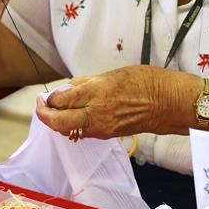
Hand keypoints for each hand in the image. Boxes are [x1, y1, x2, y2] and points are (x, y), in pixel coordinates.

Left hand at [36, 65, 163, 139]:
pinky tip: (76, 115)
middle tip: (41, 106)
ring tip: (57, 109)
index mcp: (97, 92)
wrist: (167, 103)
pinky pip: (83, 132)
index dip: (49, 98)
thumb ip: (85, 83)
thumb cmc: (144, 82)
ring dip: (58, 121)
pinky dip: (74, 124)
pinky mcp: (107, 134)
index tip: (47, 93)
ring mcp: (101, 127)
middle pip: (58, 122)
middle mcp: (96, 113)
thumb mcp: (111, 74)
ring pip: (68, 130)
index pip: (61, 100)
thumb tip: (65, 90)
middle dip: (44, 115)